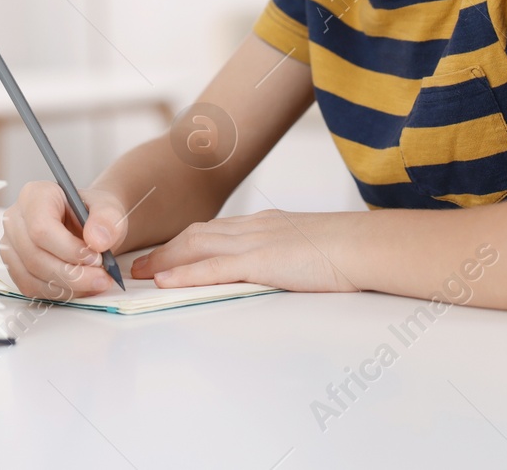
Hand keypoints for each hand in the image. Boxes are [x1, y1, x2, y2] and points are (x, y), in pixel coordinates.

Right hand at [0, 181, 129, 299]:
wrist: (88, 226)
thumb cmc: (92, 214)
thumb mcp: (108, 209)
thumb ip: (107, 220)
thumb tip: (97, 241)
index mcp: (35, 195)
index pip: (41, 228)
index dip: (68, 249)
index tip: (95, 258)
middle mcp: (15, 219)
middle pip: (34, 256)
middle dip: (72, 274)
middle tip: (101, 278)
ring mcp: (11, 245)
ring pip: (31, 276)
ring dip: (67, 287)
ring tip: (96, 282)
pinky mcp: (14, 267)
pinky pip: (31, 288)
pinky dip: (58, 293)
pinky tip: (80, 287)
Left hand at [128, 209, 360, 292]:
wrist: (365, 244)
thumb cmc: (348, 250)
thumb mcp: (309, 249)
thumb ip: (288, 255)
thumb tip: (282, 268)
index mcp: (266, 225)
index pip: (215, 230)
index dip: (186, 242)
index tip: (168, 252)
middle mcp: (254, 228)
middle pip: (197, 235)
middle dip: (166, 249)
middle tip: (141, 263)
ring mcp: (255, 242)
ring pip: (197, 247)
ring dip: (165, 260)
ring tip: (140, 273)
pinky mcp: (260, 261)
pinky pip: (213, 268)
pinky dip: (185, 273)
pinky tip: (164, 281)